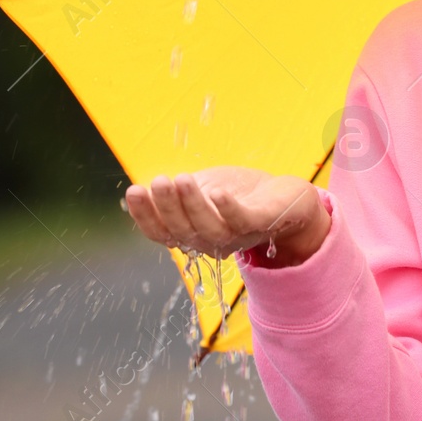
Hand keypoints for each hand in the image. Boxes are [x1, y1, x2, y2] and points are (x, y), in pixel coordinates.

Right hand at [124, 166, 329, 264]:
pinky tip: (216, 192)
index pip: (162, 232)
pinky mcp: (262, 223)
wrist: (288, 199)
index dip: (145, 215)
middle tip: (158, 182)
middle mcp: (211, 240)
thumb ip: (179, 193)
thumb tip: (144, 187)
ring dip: (193, 205)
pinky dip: (228, 208)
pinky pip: (242, 220)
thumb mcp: (203, 190)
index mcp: (192, 232)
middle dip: (167, 207)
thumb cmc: (241, 194)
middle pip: (183, 230)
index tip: (133, 191)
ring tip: (181, 180)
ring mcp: (237, 235)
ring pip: (209, 228)